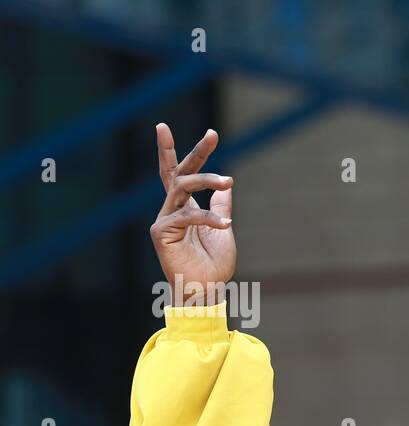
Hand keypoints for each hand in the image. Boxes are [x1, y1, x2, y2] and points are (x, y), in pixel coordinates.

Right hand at [149, 124, 234, 305]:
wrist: (207, 290)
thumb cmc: (214, 264)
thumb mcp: (222, 228)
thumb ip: (221, 206)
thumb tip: (226, 184)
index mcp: (186, 207)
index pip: (184, 174)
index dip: (194, 153)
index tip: (210, 133)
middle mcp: (172, 208)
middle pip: (180, 172)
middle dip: (196, 152)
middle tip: (212, 135)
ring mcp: (165, 219)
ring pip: (183, 188)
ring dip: (206, 180)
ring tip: (227, 181)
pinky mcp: (161, 232)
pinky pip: (187, 216)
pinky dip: (208, 218)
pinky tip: (225, 225)